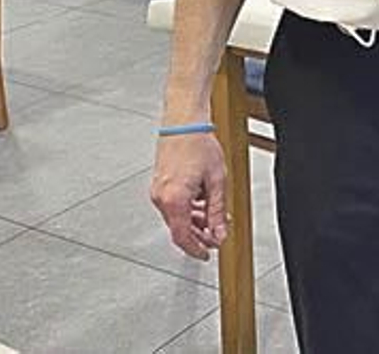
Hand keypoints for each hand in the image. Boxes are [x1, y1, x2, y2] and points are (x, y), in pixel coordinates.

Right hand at [150, 132, 228, 259]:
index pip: (183, 237)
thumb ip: (217, 211)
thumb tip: (219, 233)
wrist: (184, 123)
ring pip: (177, 216)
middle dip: (199, 235)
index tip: (207, 255)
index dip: (196, 249)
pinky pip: (174, 204)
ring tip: (215, 216)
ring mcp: (158, 190)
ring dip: (196, 220)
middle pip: (179, 228)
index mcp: (174, 200)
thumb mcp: (216, 182)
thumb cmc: (198, 145)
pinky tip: (203, 203)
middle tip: (216, 236)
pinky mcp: (160, 184)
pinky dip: (188, 208)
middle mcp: (161, 198)